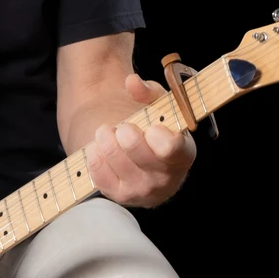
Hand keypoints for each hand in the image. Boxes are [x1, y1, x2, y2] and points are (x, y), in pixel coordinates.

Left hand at [85, 73, 196, 208]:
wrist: (139, 154)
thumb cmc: (154, 127)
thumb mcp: (157, 105)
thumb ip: (147, 91)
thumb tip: (132, 82)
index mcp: (183, 154)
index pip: (172, 149)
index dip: (158, 136)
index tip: (151, 127)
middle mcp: (166, 179)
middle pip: (139, 153)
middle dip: (126, 133)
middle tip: (123, 127)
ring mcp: (142, 191)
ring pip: (116, 161)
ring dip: (106, 139)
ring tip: (107, 131)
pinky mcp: (120, 196)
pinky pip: (99, 174)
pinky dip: (95, 155)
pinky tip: (100, 147)